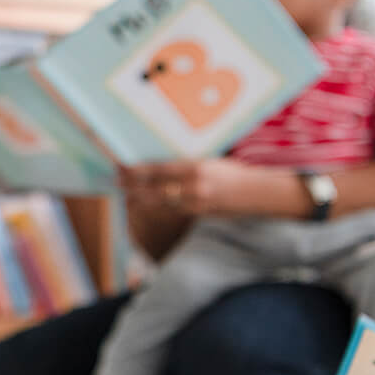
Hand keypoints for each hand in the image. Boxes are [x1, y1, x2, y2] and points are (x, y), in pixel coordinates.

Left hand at [118, 158, 248, 217]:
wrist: (257, 193)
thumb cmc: (235, 173)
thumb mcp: (210, 161)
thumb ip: (187, 163)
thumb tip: (163, 163)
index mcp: (196, 167)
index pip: (159, 169)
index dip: (138, 170)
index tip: (122, 166)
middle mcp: (194, 185)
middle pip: (155, 187)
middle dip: (133, 184)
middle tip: (117, 180)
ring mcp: (196, 202)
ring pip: (160, 201)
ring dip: (140, 198)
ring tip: (126, 194)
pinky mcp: (199, 213)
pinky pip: (172, 210)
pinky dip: (156, 207)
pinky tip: (146, 205)